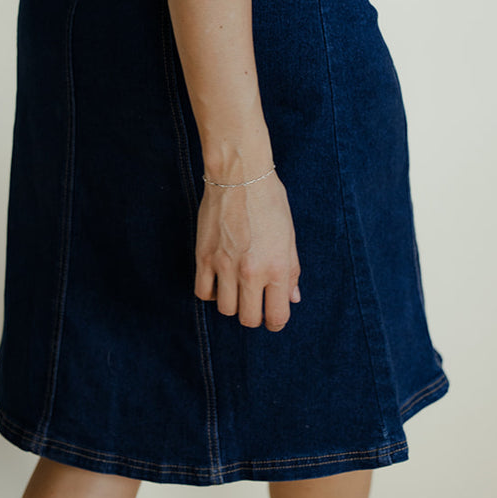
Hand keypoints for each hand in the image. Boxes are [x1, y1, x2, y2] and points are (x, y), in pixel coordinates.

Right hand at [194, 172, 301, 331]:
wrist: (239, 175)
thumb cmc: (270, 202)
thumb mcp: (289, 236)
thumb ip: (291, 271)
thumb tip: (293, 297)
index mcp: (277, 268)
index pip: (276, 315)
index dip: (276, 322)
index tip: (273, 318)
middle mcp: (251, 272)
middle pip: (249, 318)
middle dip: (254, 316)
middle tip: (255, 305)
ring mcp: (225, 266)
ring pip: (225, 309)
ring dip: (233, 305)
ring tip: (237, 290)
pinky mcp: (204, 257)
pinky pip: (203, 292)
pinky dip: (211, 293)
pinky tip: (219, 282)